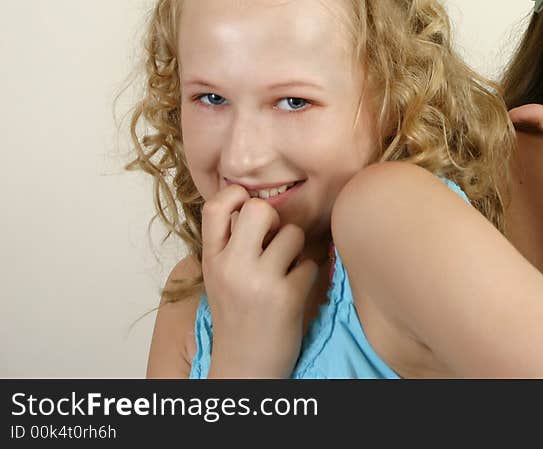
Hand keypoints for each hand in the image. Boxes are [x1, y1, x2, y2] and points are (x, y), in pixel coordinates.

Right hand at [200, 185, 318, 377]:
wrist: (245, 367)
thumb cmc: (238, 315)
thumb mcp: (220, 277)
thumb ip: (231, 243)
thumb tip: (258, 201)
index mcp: (212, 260)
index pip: (216, 206)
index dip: (237, 195)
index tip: (249, 207)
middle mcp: (230, 267)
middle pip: (259, 209)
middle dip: (275, 218)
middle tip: (275, 238)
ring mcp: (258, 282)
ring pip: (293, 234)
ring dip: (297, 249)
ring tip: (286, 269)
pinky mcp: (286, 298)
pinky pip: (310, 263)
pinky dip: (308, 274)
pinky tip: (295, 290)